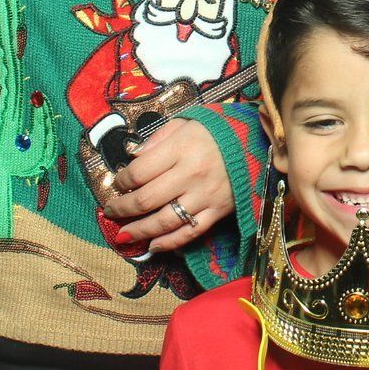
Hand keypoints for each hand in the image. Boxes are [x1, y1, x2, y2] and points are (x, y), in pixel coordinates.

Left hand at [102, 118, 233, 253]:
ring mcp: (205, 195)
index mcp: (181, 147)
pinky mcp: (218, 211)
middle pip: (147, 199)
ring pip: (165, 221)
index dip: (121, 181)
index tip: (117, 183)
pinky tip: (153, 246)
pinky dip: (169, 243)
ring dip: (140, 231)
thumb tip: (132, 157)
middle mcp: (191, 173)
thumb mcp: (186, 123)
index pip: (139, 171)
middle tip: (111, 212)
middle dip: (123, 209)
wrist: (257, 143)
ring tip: (123, 236)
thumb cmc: (216, 132)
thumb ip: (157, 139)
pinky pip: (190, 232)